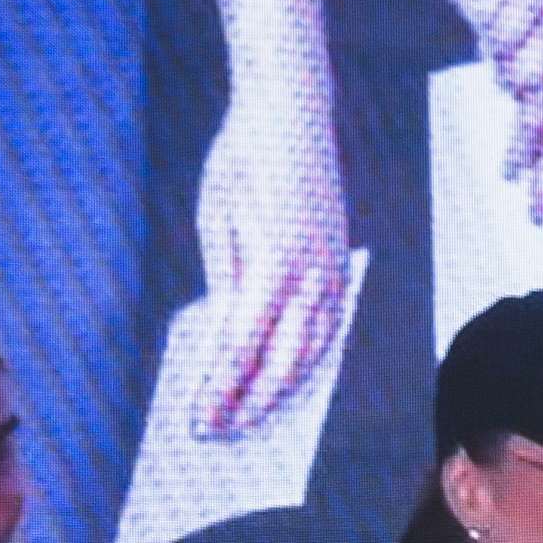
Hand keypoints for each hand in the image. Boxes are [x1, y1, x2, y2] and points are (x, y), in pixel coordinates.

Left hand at [192, 84, 349, 434]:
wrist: (292, 110)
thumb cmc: (242, 159)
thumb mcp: (216, 222)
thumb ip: (225, 288)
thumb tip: (225, 347)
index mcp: (273, 267)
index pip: (242, 349)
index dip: (220, 391)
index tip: (200, 420)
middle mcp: (312, 278)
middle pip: (282, 365)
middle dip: (251, 405)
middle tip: (223, 432)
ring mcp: (334, 273)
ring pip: (312, 354)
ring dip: (284, 392)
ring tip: (254, 416)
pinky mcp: (342, 266)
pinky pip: (328, 330)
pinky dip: (308, 362)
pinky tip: (287, 378)